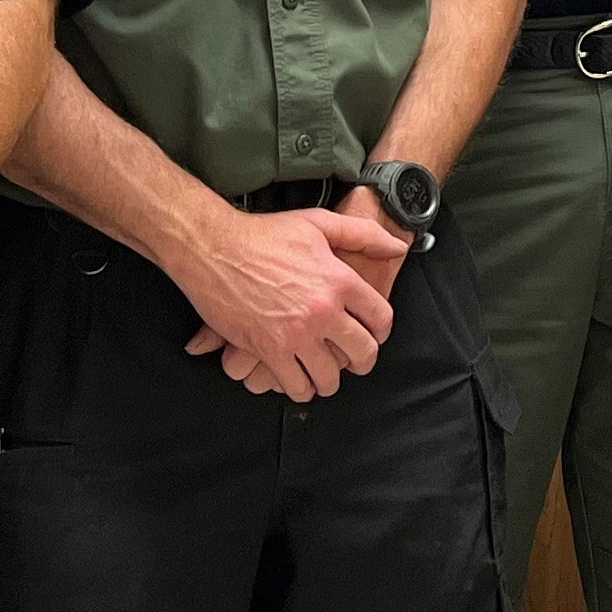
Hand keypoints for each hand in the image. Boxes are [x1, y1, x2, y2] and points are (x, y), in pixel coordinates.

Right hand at [177, 207, 405, 401]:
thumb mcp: (320, 222)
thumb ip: (363, 234)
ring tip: (326, 376)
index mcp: (340, 279)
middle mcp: (323, 310)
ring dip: (330, 380)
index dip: (381, 330)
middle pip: (362, 352)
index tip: (374, 334)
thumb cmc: (265, 233)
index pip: (380, 317)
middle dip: (363, 362)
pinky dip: (300, 388)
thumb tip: (396, 246)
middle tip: (356, 362)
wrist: (215, 248)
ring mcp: (296, 333)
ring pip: (329, 376)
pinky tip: (299, 381)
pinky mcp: (269, 350)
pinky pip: (295, 385)